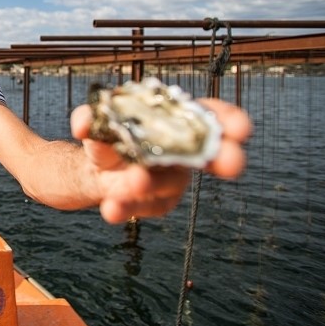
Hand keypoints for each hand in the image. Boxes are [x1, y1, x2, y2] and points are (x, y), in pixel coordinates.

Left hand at [70, 98, 251, 223]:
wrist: (92, 168)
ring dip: (155, 183)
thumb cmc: (108, 134)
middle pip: (210, 155)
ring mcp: (168, 180)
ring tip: (136, 181)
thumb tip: (82, 123)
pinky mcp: (151, 204)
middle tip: (233, 163)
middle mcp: (180, 151)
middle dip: (225, 159)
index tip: (242, 129)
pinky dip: (124, 208)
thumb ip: (91, 119)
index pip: (211, 116)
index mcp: (175, 120)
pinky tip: (111, 209)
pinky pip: (139, 207)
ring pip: (168, 183)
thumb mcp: (97, 122)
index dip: (231, 121)